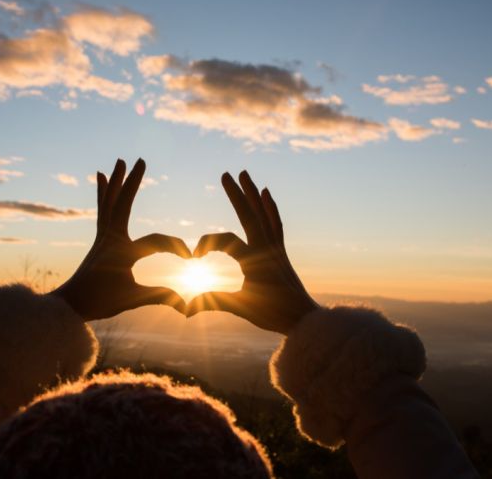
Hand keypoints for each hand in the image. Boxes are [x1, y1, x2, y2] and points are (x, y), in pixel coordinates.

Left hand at [52, 158, 190, 320]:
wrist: (68, 305)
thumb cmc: (99, 303)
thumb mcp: (132, 299)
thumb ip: (160, 297)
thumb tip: (188, 305)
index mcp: (121, 252)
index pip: (156, 242)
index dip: (177, 248)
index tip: (192, 258)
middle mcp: (110, 239)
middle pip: (123, 203)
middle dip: (132, 182)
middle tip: (140, 160)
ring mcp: (103, 237)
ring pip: (110, 202)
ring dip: (116, 181)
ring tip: (119, 162)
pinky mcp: (99, 239)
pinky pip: (102, 209)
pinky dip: (104, 193)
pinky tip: (102, 179)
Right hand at [186, 171, 318, 333]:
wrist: (305, 319)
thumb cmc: (274, 315)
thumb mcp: (242, 308)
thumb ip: (214, 303)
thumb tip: (185, 309)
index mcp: (254, 260)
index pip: (226, 241)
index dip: (206, 244)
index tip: (194, 258)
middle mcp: (266, 248)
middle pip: (249, 215)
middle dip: (236, 194)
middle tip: (225, 173)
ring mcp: (275, 247)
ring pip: (263, 214)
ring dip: (253, 193)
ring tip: (245, 174)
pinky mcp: (281, 251)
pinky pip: (275, 223)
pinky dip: (270, 207)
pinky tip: (267, 194)